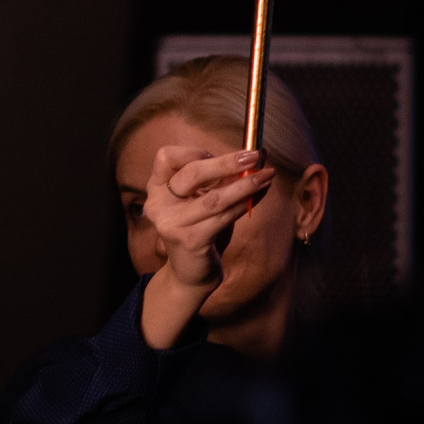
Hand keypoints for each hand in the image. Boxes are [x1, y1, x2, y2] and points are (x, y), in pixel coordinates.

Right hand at [144, 144, 273, 298]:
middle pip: (192, 173)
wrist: (190, 271)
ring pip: (214, 198)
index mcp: (156, 188)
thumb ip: (219, 179)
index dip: (193, 151)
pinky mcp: (191, 240)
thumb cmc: (199, 228)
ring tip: (267, 175)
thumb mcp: (203, 199)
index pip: (166, 157)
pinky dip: (245, 203)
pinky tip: (259, 195)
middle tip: (255, 155)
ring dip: (245, 184)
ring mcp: (173, 223)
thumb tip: (252, 157)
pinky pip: (224, 216)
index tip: (217, 153)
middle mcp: (158, 204)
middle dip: (227, 162)